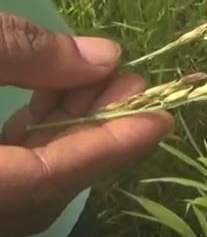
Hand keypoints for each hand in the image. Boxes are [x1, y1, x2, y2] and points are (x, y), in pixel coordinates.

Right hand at [0, 12, 171, 236]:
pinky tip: (53, 90)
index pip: (48, 178)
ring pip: (28, 175)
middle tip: (130, 83)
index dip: (109, 147)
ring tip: (96, 76)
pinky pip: (8, 167)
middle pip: (45, 182)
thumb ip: (27, 54)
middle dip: (96, 131)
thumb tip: (106, 59)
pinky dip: (36, 133)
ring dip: (69, 127)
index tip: (162, 118)